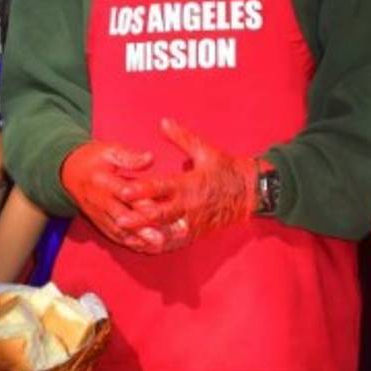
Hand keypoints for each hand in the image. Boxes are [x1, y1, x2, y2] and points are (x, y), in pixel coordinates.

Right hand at [60, 140, 160, 252]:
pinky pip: (113, 235)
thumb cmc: (93, 158)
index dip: (140, 202)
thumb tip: (150, 158)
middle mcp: (100, 200)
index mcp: (103, 180)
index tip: (159, 211)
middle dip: (141, 230)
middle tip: (161, 239)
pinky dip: (129, 243)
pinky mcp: (98, 221)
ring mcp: (98, 213)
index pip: (124, 193)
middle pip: (123, 217)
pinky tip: (145, 247)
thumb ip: (130, 157)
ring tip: (158, 246)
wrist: (68, 171)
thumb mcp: (109, 151)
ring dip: (138, 239)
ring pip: (119, 230)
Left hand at [117, 119, 255, 251]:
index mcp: (189, 184)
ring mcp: (194, 222)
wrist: (252, 193)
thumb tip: (163, 121)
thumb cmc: (226, 169)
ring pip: (167, 232)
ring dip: (147, 235)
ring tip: (127, 239)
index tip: (123, 190)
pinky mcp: (197, 232)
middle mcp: (190, 205)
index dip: (142, 189)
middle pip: (160, 214)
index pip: (161, 187)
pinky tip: (145, 248)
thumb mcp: (206, 151)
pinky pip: (177, 241)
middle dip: (138, 218)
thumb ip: (182, 138)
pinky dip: (161, 245)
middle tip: (118, 220)